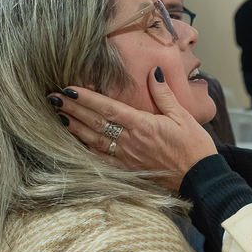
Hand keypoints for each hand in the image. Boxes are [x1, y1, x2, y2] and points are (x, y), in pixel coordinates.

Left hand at [55, 67, 216, 190]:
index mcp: (143, 125)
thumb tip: (153, 72)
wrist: (200, 179)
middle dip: (71, 109)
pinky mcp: (127, 170)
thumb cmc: (194, 147)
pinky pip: (99, 159)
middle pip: (94, 122)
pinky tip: (72, 141)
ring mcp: (126, 158)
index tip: (68, 89)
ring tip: (56, 115)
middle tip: (51, 98)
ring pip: (92, 140)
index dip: (86, 98)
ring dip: (72, 127)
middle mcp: (130, 141)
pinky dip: (83, 149)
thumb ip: (163, 94)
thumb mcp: (183, 116)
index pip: (108, 108)